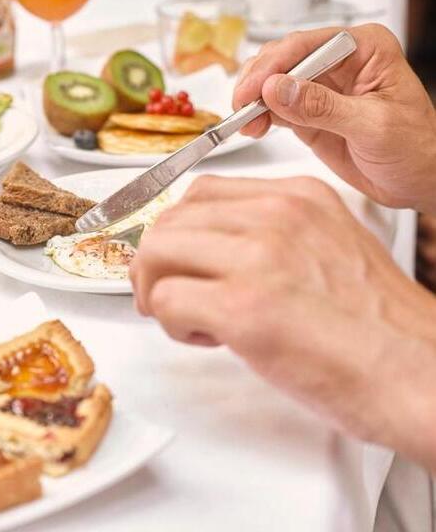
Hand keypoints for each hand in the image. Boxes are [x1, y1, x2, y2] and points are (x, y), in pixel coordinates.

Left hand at [130, 175, 435, 469]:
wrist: (420, 372)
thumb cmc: (378, 326)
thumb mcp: (329, 246)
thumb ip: (269, 237)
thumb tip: (208, 251)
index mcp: (296, 197)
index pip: (201, 194)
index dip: (177, 233)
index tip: (178, 261)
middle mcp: (275, 216)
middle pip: (170, 220)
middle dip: (156, 264)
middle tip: (169, 297)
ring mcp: (259, 258)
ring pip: (156, 251)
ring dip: (159, 291)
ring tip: (192, 320)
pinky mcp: (244, 308)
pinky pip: (166, 300)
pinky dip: (171, 324)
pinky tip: (208, 339)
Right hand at [234, 24, 435, 213]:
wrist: (418, 180)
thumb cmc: (416, 148)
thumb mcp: (372, 126)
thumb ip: (322, 107)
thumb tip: (279, 89)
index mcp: (364, 50)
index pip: (307, 45)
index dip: (274, 65)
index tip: (254, 90)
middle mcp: (338, 63)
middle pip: (282, 59)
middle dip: (257, 82)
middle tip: (242, 107)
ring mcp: (320, 89)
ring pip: (271, 82)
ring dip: (252, 101)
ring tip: (245, 123)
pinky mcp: (307, 114)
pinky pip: (273, 108)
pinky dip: (256, 117)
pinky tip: (250, 127)